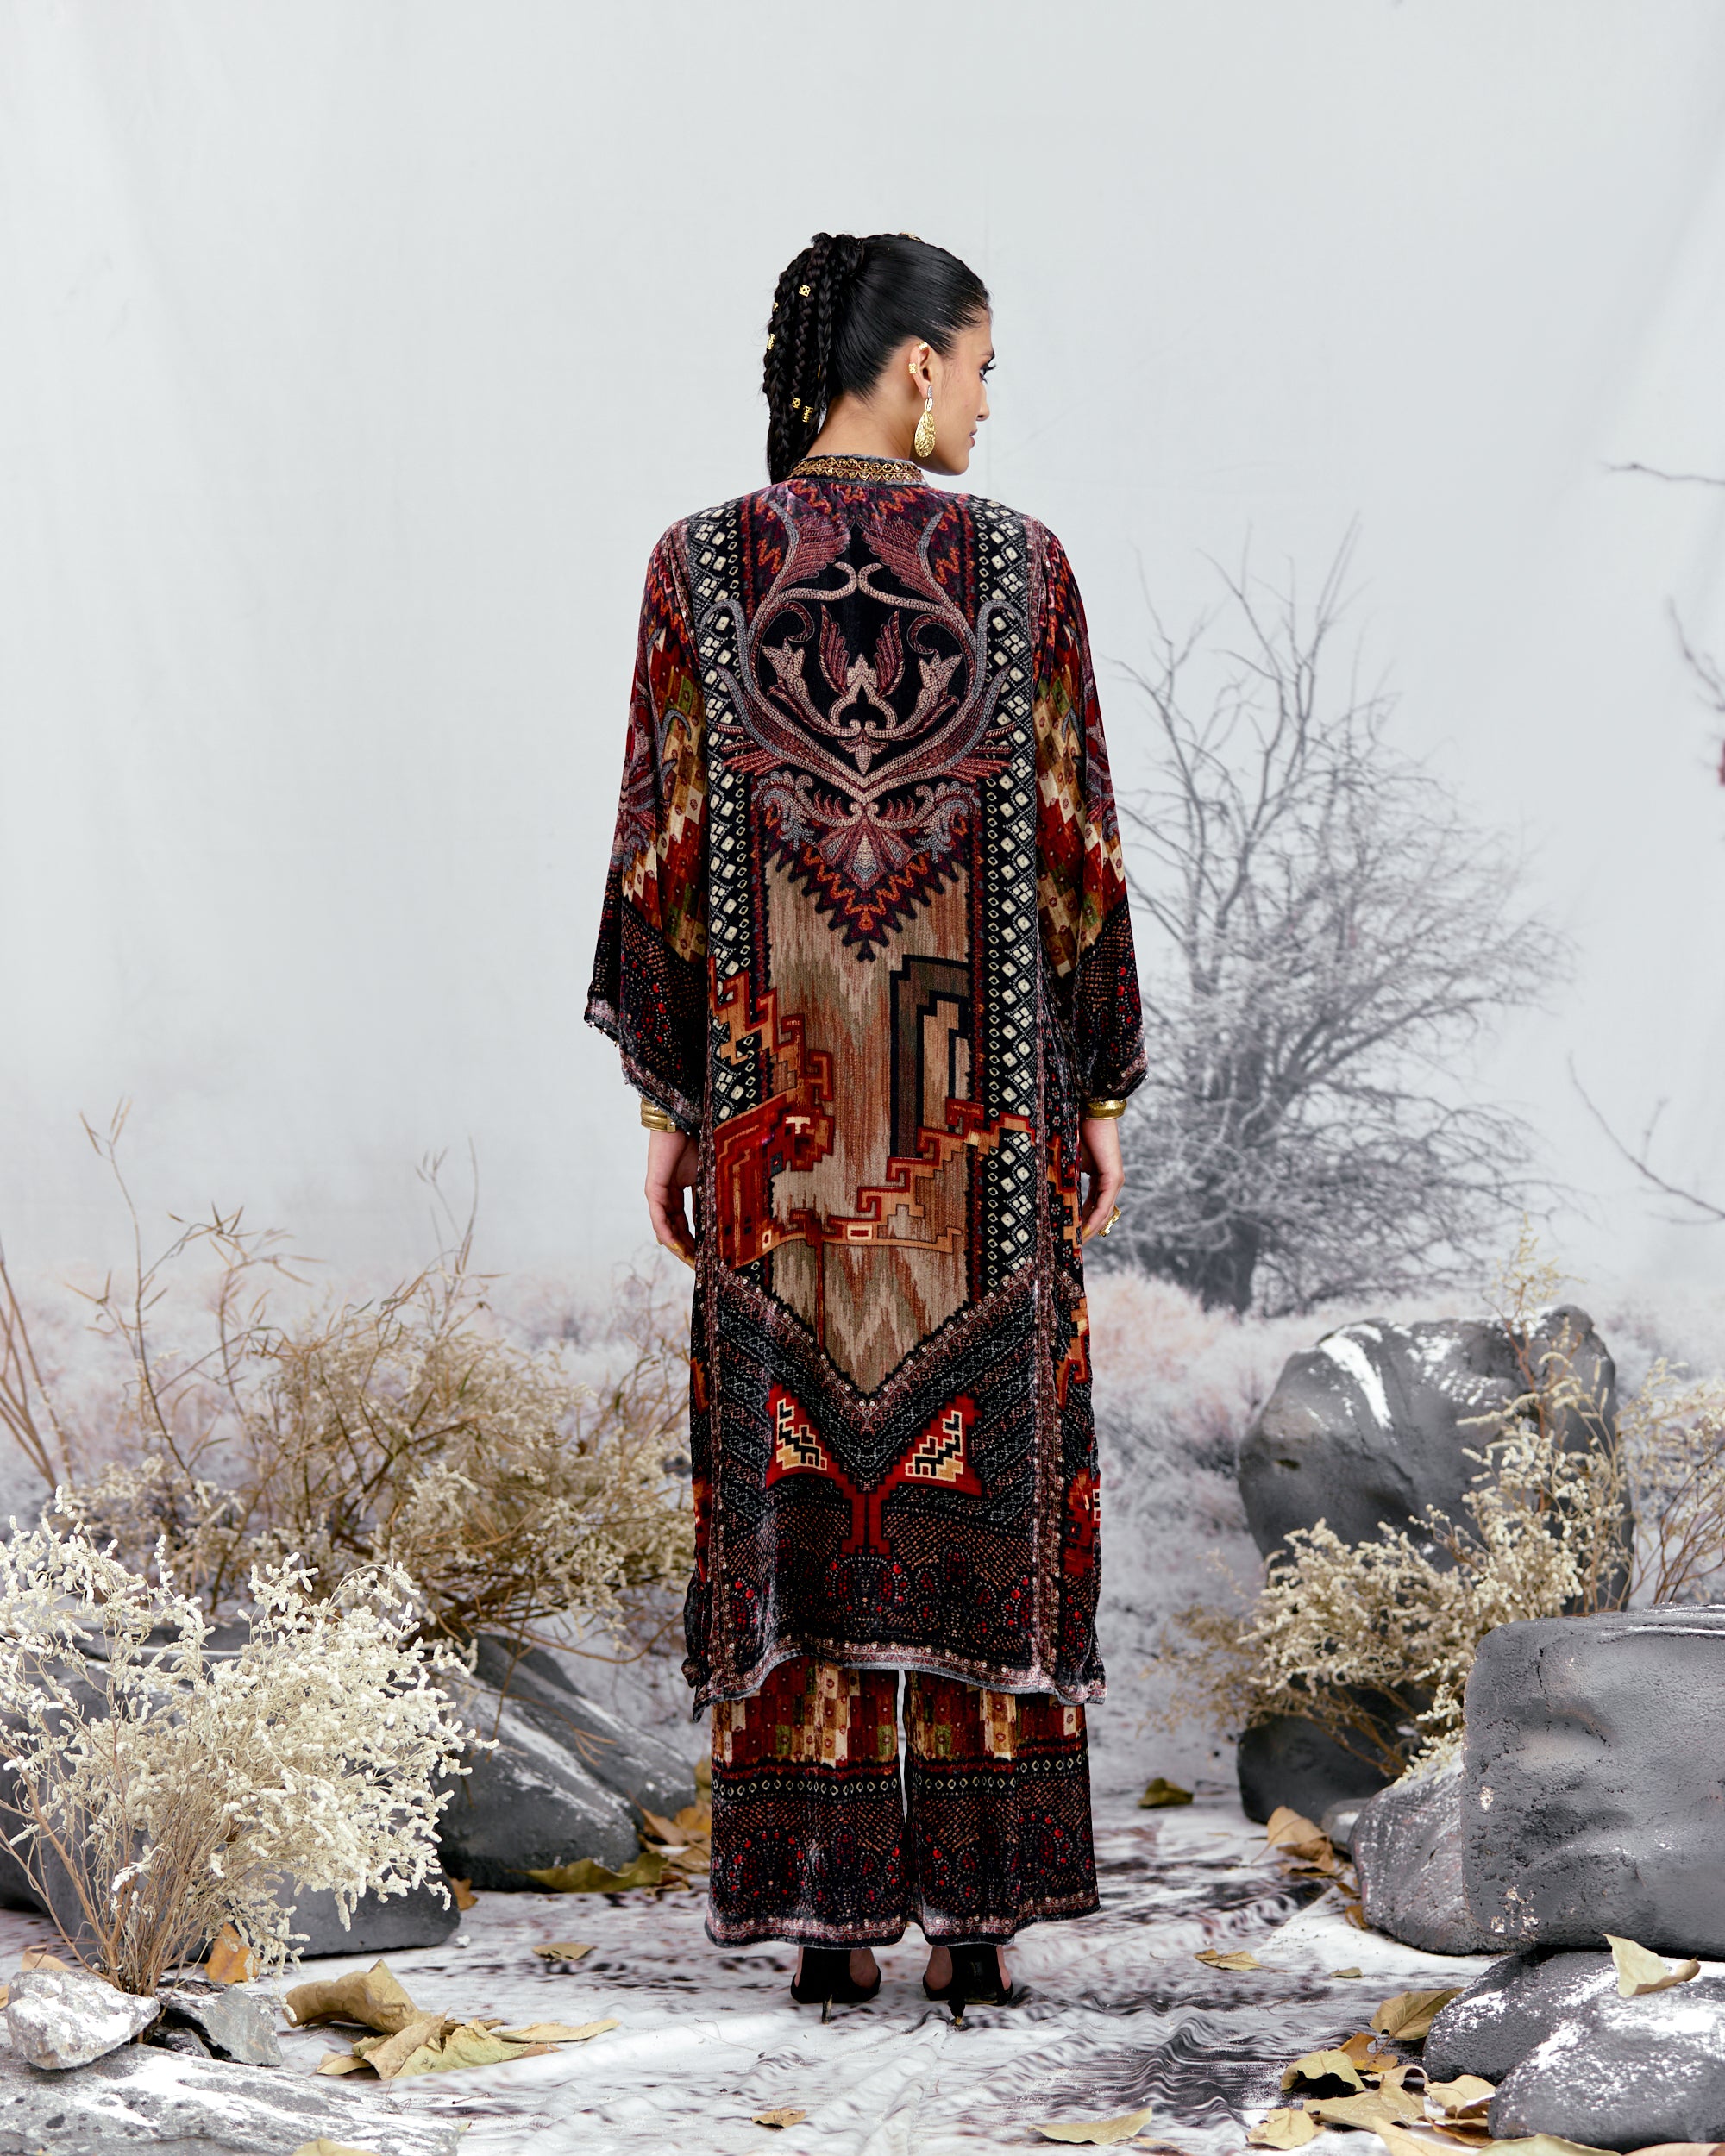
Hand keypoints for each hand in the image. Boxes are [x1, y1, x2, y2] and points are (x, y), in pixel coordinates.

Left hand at [645, 1127, 699, 1266]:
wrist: (683, 1122)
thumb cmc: (698, 1142)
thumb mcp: (708, 1176)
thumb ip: (709, 1196)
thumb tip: (726, 1218)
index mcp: (682, 1193)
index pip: (689, 1224)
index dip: (698, 1242)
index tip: (709, 1258)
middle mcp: (668, 1196)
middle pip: (677, 1230)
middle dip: (689, 1250)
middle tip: (701, 1267)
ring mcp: (659, 1194)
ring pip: (666, 1227)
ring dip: (678, 1246)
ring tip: (690, 1262)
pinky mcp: (653, 1189)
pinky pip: (659, 1216)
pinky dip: (666, 1232)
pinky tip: (674, 1245)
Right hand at [1077, 1116, 1123, 1242]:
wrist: (1090, 1110)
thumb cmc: (1078, 1130)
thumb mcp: (1069, 1160)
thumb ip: (1065, 1176)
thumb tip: (1047, 1190)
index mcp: (1100, 1178)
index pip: (1092, 1206)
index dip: (1081, 1222)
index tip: (1068, 1236)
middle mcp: (1110, 1182)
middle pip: (1100, 1214)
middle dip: (1085, 1232)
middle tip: (1071, 1247)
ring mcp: (1114, 1181)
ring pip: (1103, 1213)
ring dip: (1090, 1229)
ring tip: (1075, 1244)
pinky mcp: (1113, 1177)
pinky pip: (1104, 1204)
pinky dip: (1094, 1218)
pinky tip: (1083, 1230)